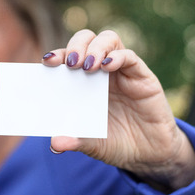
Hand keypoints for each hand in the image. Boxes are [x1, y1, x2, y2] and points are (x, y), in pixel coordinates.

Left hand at [42, 29, 194, 192]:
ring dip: (95, 48)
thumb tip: (55, 144)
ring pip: (108, 40)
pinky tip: (108, 66)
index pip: (66, 57)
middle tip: (71, 64)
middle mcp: (100, 71)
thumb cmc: (115, 142)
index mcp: (82, 81)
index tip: (46, 61)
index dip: (57, 55)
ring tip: (87, 66)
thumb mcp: (92, 144)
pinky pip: (130, 57)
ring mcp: (121, 71)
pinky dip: (118, 56)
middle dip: (75, 46)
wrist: (147, 154)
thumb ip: (75, 141)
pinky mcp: (142, 76)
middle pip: (86, 40)